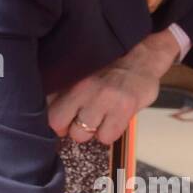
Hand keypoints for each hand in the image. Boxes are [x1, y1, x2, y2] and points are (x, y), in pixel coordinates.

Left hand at [46, 29, 177, 144]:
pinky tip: (115, 121)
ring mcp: (103, 99)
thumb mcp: (83, 72)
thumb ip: (65, 88)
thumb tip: (49, 106)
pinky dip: (110, 133)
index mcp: (71, 78)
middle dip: (70, 128)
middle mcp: (83, 88)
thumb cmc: (112, 67)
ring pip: (82, 134)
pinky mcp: (123, 109)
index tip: (65, 122)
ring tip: (102, 120)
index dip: (57, 121)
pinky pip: (106, 137)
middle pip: (59, 124)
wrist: (143, 55)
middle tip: (83, 123)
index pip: (49, 109)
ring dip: (91, 131)